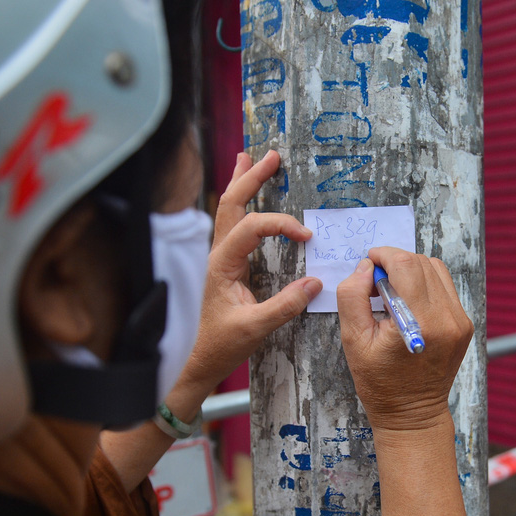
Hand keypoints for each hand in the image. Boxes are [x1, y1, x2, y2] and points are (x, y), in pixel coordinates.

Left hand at [179, 150, 321, 391]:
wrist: (201, 359)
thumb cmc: (222, 344)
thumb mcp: (256, 328)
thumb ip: (285, 306)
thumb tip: (315, 283)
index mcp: (221, 264)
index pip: (251, 228)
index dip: (280, 225)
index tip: (306, 236)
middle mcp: (217, 255)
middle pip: (231, 204)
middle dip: (251, 179)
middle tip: (271, 156)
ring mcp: (220, 257)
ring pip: (227, 210)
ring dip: (241, 184)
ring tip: (249, 158)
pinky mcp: (226, 265)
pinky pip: (233, 225)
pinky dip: (241, 204)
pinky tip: (247, 195)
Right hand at [336, 248, 472, 431]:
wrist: (412, 415)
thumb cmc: (380, 383)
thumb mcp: (353, 341)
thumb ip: (353, 297)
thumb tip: (365, 267)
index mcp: (419, 323)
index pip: (406, 265)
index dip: (384, 255)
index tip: (368, 264)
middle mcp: (446, 318)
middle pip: (421, 263)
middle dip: (395, 262)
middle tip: (375, 283)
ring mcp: (459, 321)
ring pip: (436, 269)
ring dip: (411, 270)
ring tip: (391, 292)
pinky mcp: (464, 324)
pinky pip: (444, 287)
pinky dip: (424, 284)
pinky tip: (408, 303)